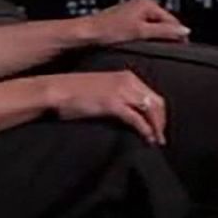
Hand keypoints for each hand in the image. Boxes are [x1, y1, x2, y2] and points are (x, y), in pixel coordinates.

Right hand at [44, 69, 168, 145]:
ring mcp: (122, 91)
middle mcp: (128, 81)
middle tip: (160, 137)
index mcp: (127, 76)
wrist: (57, 90)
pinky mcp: (113, 104)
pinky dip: (146, 130)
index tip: (159, 126)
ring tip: (156, 141)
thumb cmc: (75, 92)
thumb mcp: (104, 88)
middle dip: (161, 121)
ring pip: (150, 110)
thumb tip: (132, 113)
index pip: (152, 95)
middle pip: (156, 102)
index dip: (159, 113)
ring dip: (156, 127)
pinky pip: (137, 119)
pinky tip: (148, 139)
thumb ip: (120, 96)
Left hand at [85, 0, 190, 45]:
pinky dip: (145, 37)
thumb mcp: (141, 32)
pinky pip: (144, 28)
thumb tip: (184, 31)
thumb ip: (164, 32)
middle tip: (167, 50)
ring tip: (151, 48)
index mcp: (147, 3)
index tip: (183, 46)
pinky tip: (140, 44)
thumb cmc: (109, 30)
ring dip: (155, 37)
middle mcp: (142, 4)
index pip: (172, 20)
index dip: (178, 34)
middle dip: (166, 36)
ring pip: (153, 27)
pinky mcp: (128, 19)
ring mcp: (135, 11)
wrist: (88, 33)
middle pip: (163, 23)